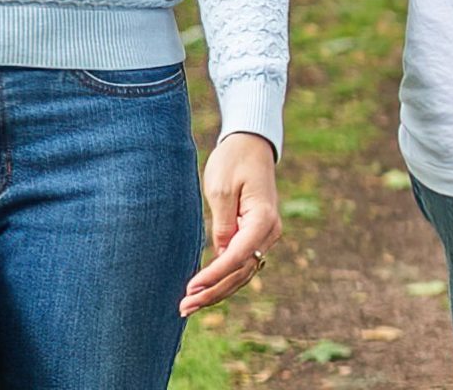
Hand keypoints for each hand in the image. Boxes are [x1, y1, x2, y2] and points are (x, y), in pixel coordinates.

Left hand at [182, 130, 281, 315]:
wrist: (251, 144)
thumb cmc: (234, 161)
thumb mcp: (221, 190)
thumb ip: (222, 225)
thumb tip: (220, 254)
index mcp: (263, 218)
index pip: (238, 256)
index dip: (214, 276)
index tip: (190, 288)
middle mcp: (270, 231)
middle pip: (242, 272)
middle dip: (213, 292)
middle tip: (183, 307)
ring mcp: (265, 235)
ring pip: (243, 273)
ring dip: (217, 291)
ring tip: (188, 307)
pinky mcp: (255, 235)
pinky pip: (241, 263)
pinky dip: (223, 279)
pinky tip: (202, 291)